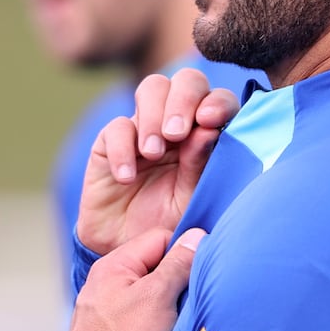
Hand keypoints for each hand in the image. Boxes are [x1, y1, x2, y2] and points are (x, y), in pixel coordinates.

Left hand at [57, 226, 205, 330]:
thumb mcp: (159, 296)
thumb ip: (179, 263)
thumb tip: (197, 236)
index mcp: (112, 265)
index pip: (159, 239)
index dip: (184, 252)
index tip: (198, 272)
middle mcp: (103, 283)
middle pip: (154, 267)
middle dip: (175, 281)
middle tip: (188, 301)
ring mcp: (103, 310)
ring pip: (148, 295)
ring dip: (166, 306)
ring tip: (173, 325)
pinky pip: (139, 318)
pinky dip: (154, 325)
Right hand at [77, 68, 239, 254]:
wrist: (131, 250)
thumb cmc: (171, 222)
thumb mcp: (192, 198)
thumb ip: (201, 163)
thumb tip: (208, 128)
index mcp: (208, 132)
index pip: (218, 99)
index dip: (217, 101)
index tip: (210, 120)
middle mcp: (179, 122)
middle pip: (185, 80)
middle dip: (183, 100)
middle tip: (177, 134)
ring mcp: (144, 127)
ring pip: (152, 89)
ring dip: (153, 117)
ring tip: (153, 153)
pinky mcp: (111, 141)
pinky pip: (116, 128)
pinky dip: (123, 150)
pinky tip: (128, 177)